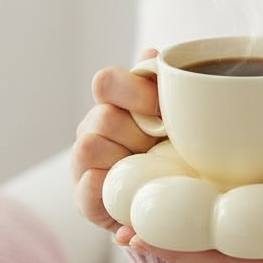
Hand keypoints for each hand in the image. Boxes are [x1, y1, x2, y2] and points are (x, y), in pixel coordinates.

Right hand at [73, 49, 161, 232]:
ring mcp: (84, 162)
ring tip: (148, 173)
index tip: (161, 110)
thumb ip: (162, 85)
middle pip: (104, 116)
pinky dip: (106, 188)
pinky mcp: (84, 198)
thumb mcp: (179, 119)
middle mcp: (94, 127)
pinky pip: (87, 187)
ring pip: (88, 146)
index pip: (107, 81)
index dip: (133, 91)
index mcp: (115, 103)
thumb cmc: (178, 155)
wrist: (175, 207)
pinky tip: (130, 194)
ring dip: (122, 160)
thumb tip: (151, 55)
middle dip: (138, 134)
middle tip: (162, 149)